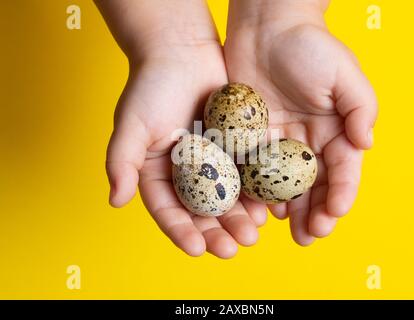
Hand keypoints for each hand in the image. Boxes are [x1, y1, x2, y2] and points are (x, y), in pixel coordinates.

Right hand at [98, 0, 267, 257]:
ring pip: (227, 197)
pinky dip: (255, 191)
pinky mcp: (233, 147)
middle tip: (233, 247)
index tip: (198, 248)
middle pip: (201, 210)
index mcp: (157, 172)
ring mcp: (212, 161)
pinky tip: (266, 205)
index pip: (168, 210)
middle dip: (216, 232)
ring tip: (253, 232)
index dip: (182, 232)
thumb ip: (121, 162)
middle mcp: (185, 172)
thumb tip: (115, 201)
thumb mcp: (131, 124)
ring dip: (239, 218)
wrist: (181, 49)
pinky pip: (245, 173)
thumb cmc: (151, 85)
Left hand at [225, 1, 377, 244]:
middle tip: (307, 237)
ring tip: (286, 231)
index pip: (341, 171)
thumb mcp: (345, 74)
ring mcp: (278, 142)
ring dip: (286, 210)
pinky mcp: (251, 137)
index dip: (340, 195)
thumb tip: (366, 145)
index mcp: (335, 131)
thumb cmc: (310, 46)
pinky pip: (254, 170)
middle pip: (312, 186)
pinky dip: (257, 191)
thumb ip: (361, 110)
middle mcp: (307, 142)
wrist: (266, 27)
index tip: (333, 214)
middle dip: (314, 213)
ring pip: (283, 185)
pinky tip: (258, 208)